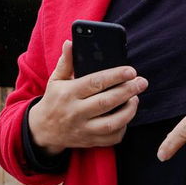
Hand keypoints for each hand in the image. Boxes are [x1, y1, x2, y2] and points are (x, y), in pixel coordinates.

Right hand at [27, 41, 148, 153]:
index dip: (115, 76)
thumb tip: (70, 43)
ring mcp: (83, 129)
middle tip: (142, 82)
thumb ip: (66, 62)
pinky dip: (123, 128)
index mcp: (68, 94)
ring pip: (111, 123)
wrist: (43, 130)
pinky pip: (111, 138)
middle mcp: (76, 112)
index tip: (131, 71)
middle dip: (128, 91)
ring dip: (128, 111)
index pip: (95, 82)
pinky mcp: (89, 141)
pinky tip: (126, 116)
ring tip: (135, 99)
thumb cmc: (54, 100)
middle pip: (106, 102)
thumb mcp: (55, 80)